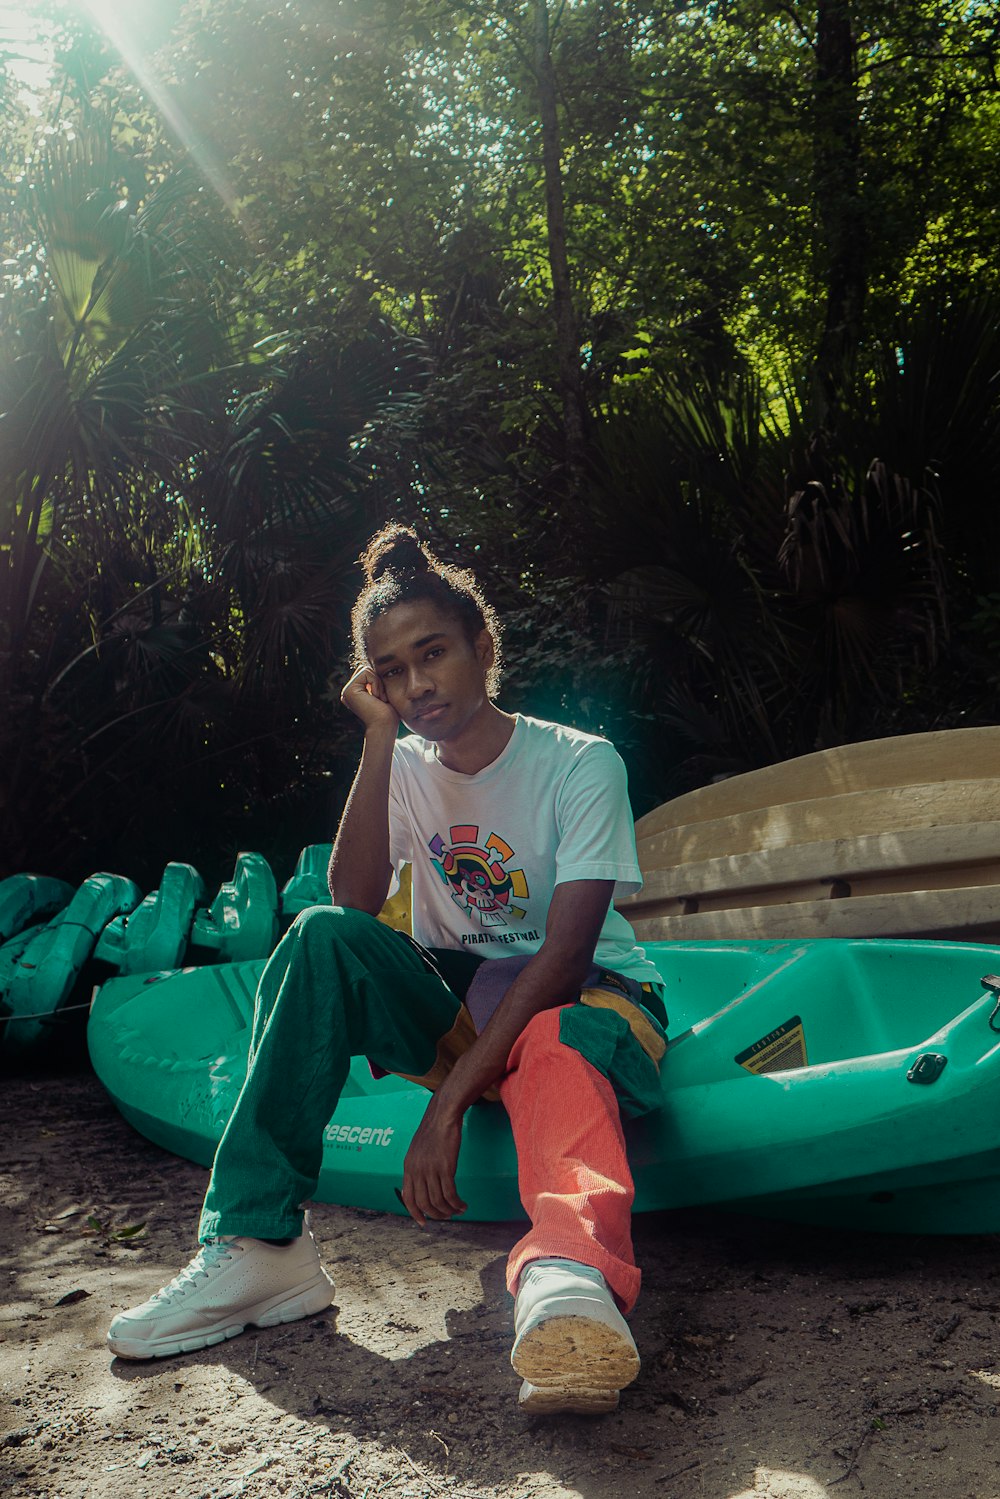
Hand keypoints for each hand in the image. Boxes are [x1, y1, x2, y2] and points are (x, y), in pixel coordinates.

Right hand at [341, 663, 398, 732]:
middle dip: (378, 680)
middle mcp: (348, 692)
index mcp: (355, 693)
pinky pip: (366, 672)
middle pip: (365, 668)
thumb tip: (375, 667)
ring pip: (366, 669)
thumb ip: (376, 681)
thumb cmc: (389, 713)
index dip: (379, 681)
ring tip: (379, 699)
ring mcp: (347, 691)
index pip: (368, 672)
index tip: (382, 698)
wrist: (386, 725)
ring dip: (378, 683)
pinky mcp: (349, 690)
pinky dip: (376, 684)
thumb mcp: (383, 693)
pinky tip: (376, 698)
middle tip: (381, 698)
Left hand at [400, 1096, 467, 1225]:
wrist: (443, 1115)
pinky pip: (450, 1193)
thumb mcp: (417, 1150)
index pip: (408, 1198)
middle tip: (447, 1216)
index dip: (415, 1213)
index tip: (424, 1223)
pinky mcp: (446, 1167)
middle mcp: (417, 1170)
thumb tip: (416, 1185)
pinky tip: (463, 1204)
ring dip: (449, 1210)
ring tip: (458, 1210)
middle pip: (424, 1203)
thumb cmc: (433, 1130)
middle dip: (436, 1214)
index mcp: (408, 1167)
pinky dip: (457, 1203)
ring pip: (438, 1201)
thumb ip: (416, 1168)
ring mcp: (431, 1169)